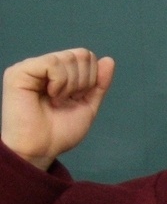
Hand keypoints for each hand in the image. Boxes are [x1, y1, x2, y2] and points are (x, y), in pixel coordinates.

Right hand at [2, 49, 114, 170]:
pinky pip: (52, 62)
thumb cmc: (60, 131)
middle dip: (83, 81)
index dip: (91, 78)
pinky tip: (51, 95)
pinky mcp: (19, 72)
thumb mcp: (87, 105)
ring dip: (71, 84)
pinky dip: (60, 82)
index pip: (86, 57)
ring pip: (68, 57)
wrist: (42, 149)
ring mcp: (31, 68)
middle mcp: (44, 67)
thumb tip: (108, 60)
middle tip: (66, 100)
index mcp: (59, 74)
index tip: (77, 98)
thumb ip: (98, 84)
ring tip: (56, 100)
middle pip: (80, 54)